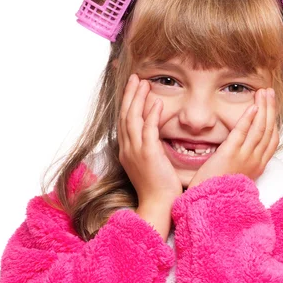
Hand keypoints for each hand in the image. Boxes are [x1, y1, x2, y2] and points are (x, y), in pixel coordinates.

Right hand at [117, 74, 182, 205]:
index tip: (132, 87)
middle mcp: (127, 149)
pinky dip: (151, 115)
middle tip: (135, 78)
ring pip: (133, 119)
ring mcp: (136, 152)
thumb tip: (154, 136)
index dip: (127, 102)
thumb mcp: (149, 164)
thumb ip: (148, 147)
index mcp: (127, 151)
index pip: (124, 121)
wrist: (158, 205)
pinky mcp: (148, 155)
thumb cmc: (158, 187)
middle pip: (125, 115)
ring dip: (138, 99)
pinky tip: (156, 102)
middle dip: (129, 95)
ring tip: (144, 83)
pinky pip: (148, 130)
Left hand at [187, 88, 278, 188]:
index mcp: (257, 167)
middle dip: (270, 109)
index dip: (273, 121)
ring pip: (259, 128)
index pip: (272, 141)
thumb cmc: (218, 191)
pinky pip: (242, 133)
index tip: (271, 108)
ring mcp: (244, 158)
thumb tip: (241, 150)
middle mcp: (254, 161)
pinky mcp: (229, 155)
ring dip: (262, 108)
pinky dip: (248, 118)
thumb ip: (241, 162)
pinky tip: (252, 106)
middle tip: (269, 93)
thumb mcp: (237, 176)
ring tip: (262, 92)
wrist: (209, 204)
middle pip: (268, 130)